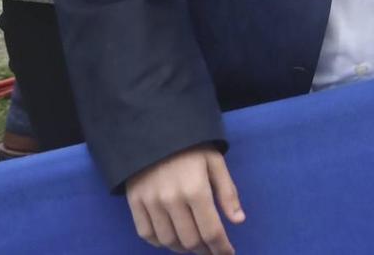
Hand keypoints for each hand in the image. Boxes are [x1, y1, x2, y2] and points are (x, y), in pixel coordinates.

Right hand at [124, 146, 242, 254]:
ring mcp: (151, 204)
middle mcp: (172, 201)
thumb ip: (227, 193)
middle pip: (190, 240)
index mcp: (196, 190)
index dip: (221, 247)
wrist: (153, 130)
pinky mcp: (135, 204)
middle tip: (213, 250)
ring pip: (169, 241)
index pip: (211, 231)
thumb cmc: (191, 146)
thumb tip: (238, 221)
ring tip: (195, 247)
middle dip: (205, 250)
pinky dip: (160, 243)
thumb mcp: (216, 163)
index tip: (228, 254)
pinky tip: (171, 240)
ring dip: (183, 249)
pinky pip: (146, 234)